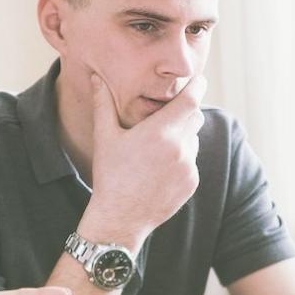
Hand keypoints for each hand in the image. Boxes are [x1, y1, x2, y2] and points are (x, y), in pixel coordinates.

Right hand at [86, 73, 206, 247]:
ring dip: (182, 136)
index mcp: (160, 132)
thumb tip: (96, 77)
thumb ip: (104, 104)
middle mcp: (180, 148)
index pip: (191, 99)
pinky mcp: (191, 183)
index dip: (197, 85)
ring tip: (156, 147)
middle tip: (167, 115)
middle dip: (185, 111)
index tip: (198, 79)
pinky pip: (192, 161)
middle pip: (196, 117)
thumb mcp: (105, 137)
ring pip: (193, 139)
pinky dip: (181, 158)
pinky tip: (159, 168)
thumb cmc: (110, 175)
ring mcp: (188, 167)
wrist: (120, 218)